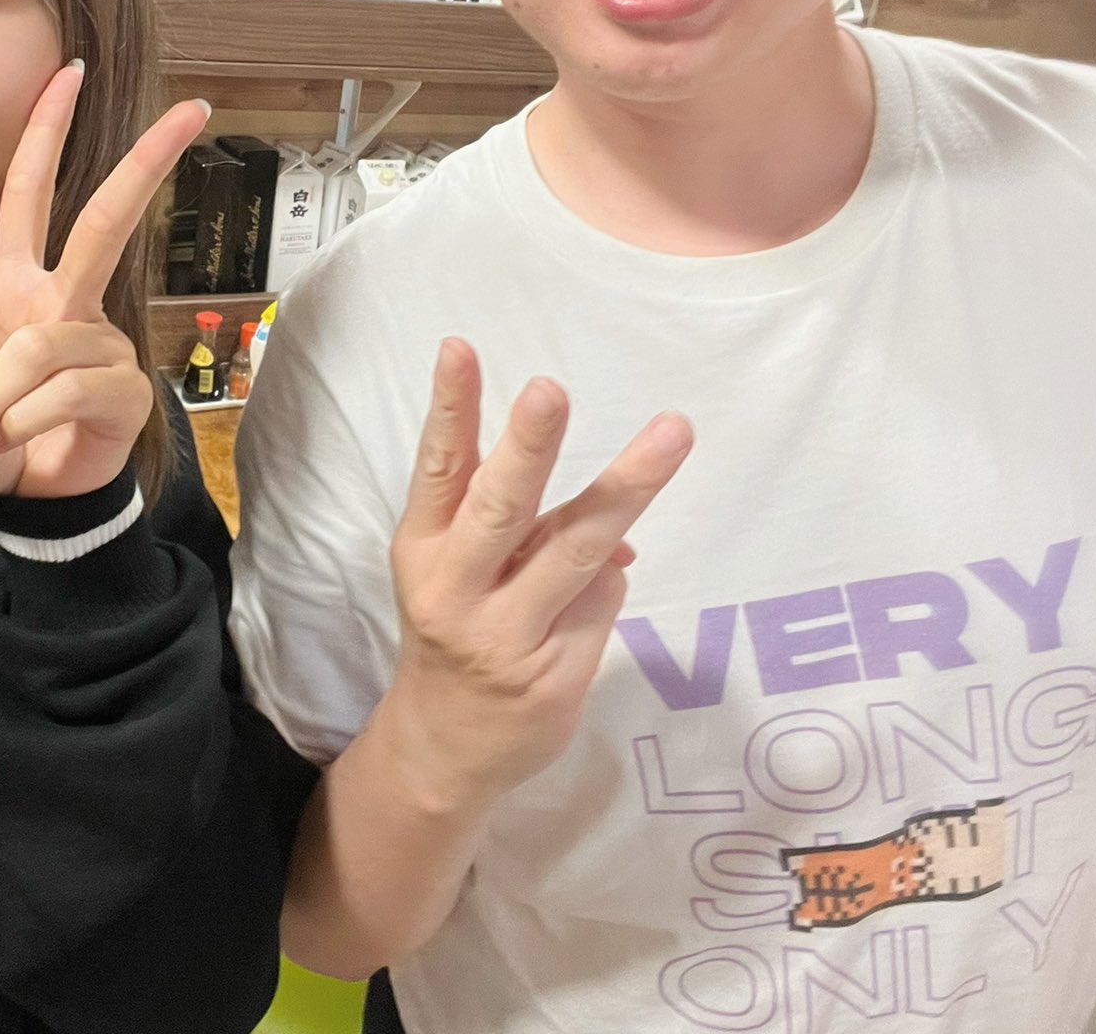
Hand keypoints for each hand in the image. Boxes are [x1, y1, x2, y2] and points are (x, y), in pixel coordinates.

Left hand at [0, 60, 208, 497]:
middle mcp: (64, 303)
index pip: (29, 194)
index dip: (44, 133)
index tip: (67, 72)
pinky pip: (65, 392)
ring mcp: (100, 343)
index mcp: (18, 285)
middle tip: (192, 110)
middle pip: (104, 222)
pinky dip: (25, 423)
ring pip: (45, 344)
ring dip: (1, 396)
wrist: (29, 501)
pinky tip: (18, 445)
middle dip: (146, 163)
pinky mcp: (124, 390)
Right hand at [380, 338, 692, 814]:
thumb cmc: (453, 629)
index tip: (459, 347)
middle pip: (501, 509)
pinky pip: (602, 603)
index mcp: (423, 550)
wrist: (440, 749)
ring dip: (628, 488)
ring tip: (672, 432)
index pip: (437, 468)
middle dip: (528, 448)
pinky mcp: (553, 679)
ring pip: (578, 552)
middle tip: (550, 390)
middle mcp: (456, 591)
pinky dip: (609, 582)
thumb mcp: (452, 569)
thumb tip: (601, 520)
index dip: (448, 408)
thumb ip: (507, 526)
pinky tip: (594, 588)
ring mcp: (505, 639)